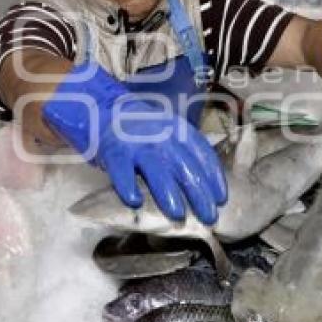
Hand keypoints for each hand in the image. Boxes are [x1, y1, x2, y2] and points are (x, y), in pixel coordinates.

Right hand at [42, 62, 226, 223]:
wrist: (101, 106)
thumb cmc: (138, 126)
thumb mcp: (165, 131)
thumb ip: (181, 152)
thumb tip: (202, 184)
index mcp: (176, 128)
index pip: (201, 152)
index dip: (213, 176)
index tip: (221, 197)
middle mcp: (160, 134)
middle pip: (184, 165)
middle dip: (199, 193)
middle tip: (209, 216)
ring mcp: (137, 142)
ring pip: (156, 169)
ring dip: (169, 193)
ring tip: (178, 214)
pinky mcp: (114, 150)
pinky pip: (121, 170)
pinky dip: (127, 185)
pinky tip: (134, 201)